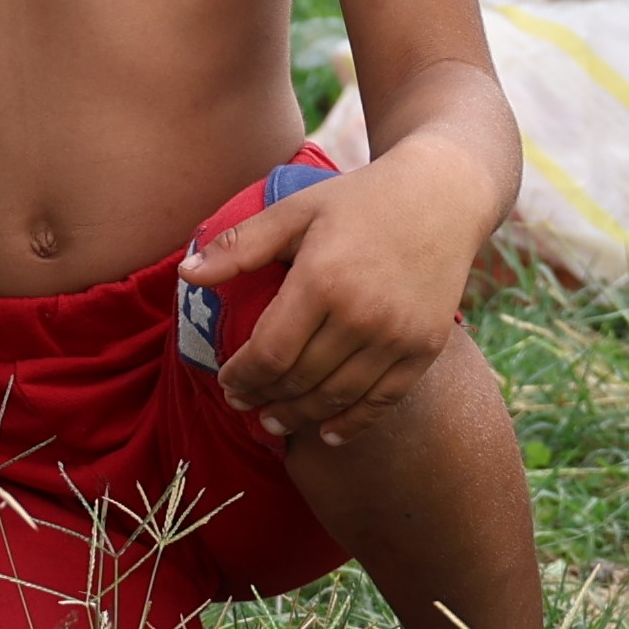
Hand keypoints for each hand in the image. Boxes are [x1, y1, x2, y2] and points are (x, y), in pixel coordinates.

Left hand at [187, 154, 486, 446]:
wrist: (443, 195)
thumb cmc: (360, 199)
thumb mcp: (296, 210)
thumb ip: (240, 246)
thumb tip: (185, 275)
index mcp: (322, 280)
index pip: (270, 352)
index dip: (243, 376)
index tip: (227, 382)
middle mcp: (361, 315)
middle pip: (300, 379)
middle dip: (264, 398)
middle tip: (243, 405)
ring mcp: (397, 336)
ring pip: (337, 397)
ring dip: (299, 416)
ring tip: (274, 421)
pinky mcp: (425, 347)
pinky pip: (383, 400)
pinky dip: (353, 423)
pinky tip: (327, 433)